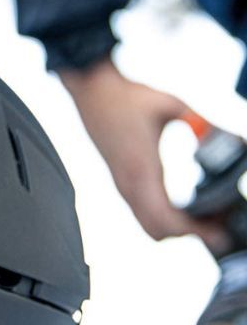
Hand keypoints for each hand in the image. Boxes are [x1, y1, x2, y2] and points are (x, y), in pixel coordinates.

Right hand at [58, 59, 227, 250]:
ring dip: (175, 227)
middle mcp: (129, 183)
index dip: (195, 232)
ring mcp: (122, 184)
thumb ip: (206, 126)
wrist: (91, 90)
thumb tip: (239, 141)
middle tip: (217, 223)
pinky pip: (142, 213)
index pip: (167, 220)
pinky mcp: (121, 181)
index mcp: (143, 169)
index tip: (220, 233)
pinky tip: (183, 205)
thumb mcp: (174, 107)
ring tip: (204, 215)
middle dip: (189, 234)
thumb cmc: (128, 97)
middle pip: (158, 232)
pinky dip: (163, 218)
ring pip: (148, 225)